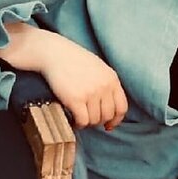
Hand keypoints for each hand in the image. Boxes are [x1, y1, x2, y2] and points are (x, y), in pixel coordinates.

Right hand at [0, 24, 127, 130]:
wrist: (55, 53)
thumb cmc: (74, 60)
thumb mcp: (98, 68)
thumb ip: (106, 84)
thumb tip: (109, 107)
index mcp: (112, 79)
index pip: (122, 107)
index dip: (116, 120)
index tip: (108, 125)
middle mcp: (104, 86)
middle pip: (107, 116)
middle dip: (98, 121)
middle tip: (87, 118)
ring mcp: (91, 93)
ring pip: (94, 120)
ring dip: (86, 122)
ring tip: (78, 117)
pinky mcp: (76, 99)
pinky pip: (83, 121)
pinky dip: (78, 124)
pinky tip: (73, 120)